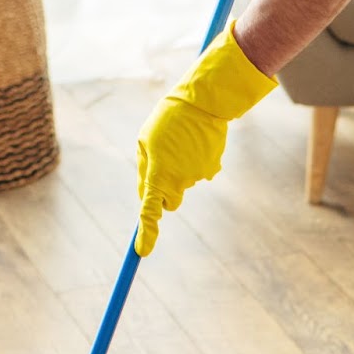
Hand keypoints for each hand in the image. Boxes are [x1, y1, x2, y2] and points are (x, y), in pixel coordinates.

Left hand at [136, 22, 276, 255]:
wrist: (204, 102)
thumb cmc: (167, 120)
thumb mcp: (144, 142)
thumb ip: (144, 172)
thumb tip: (145, 197)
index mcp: (159, 174)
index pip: (151, 212)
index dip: (147, 233)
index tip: (142, 251)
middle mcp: (180, 181)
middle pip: (169, 201)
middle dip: (164, 191)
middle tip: (161, 163)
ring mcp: (198, 177)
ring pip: (184, 184)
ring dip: (179, 168)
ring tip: (180, 141)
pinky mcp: (212, 170)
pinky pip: (198, 173)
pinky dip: (194, 163)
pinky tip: (195, 143)